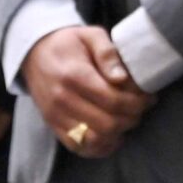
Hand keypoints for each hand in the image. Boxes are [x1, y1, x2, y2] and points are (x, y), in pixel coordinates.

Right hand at [21, 27, 153, 157]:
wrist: (33, 52)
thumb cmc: (67, 42)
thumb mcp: (90, 35)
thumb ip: (108, 53)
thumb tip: (122, 79)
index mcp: (74, 76)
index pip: (113, 100)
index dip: (137, 103)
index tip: (149, 97)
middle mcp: (63, 100)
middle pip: (108, 123)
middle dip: (132, 118)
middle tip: (142, 108)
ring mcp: (56, 116)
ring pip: (95, 140)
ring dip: (118, 134)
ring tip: (128, 120)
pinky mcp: (53, 126)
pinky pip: (79, 147)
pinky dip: (100, 148)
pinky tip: (113, 136)